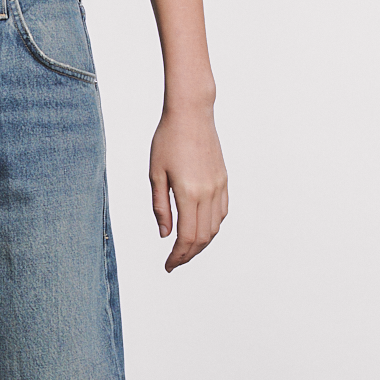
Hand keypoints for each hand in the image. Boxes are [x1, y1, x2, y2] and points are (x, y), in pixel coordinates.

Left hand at [149, 106, 228, 272]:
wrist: (192, 114)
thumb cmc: (168, 139)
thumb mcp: (156, 174)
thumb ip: (161, 207)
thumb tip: (165, 235)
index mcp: (189, 193)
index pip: (186, 237)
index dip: (177, 257)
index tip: (168, 266)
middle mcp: (208, 193)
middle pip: (203, 237)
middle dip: (188, 254)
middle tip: (174, 262)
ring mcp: (218, 187)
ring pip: (215, 227)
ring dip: (201, 243)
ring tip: (185, 249)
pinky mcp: (223, 180)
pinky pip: (222, 212)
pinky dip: (212, 227)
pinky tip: (200, 229)